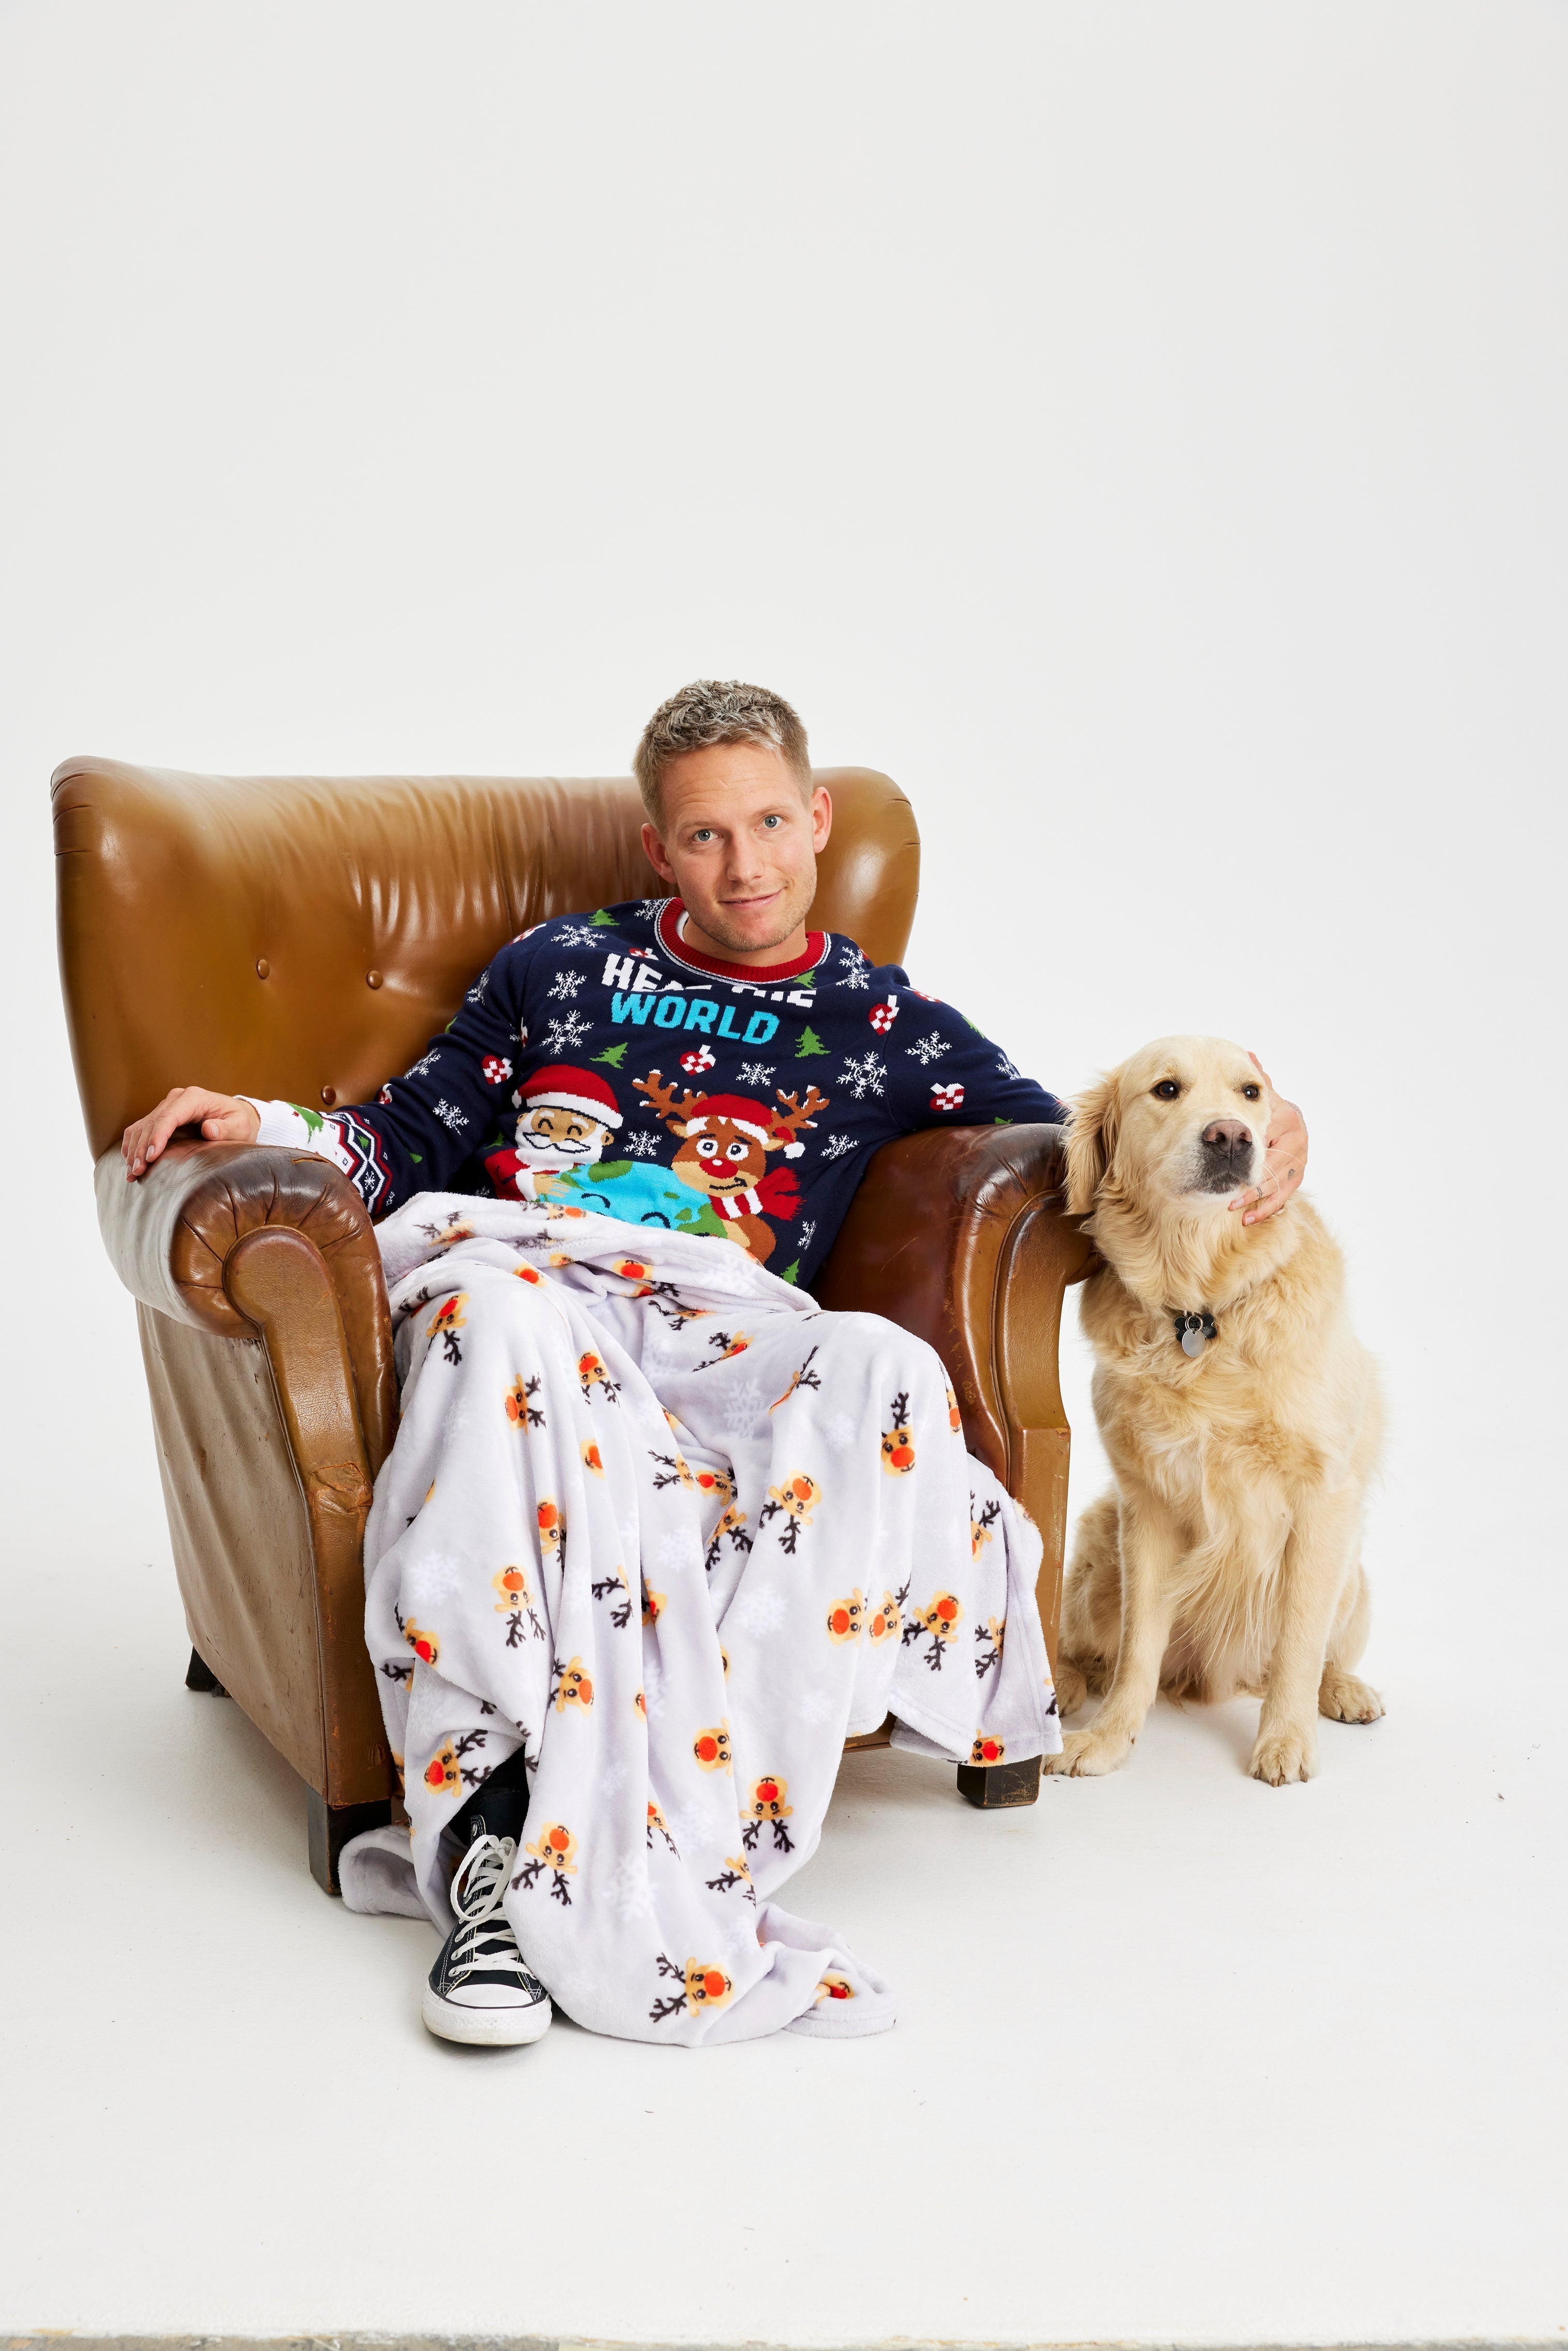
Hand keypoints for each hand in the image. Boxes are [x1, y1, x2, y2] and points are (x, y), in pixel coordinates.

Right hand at [122, 1087, 260, 1179]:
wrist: (238, 1115)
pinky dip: (133, 1145)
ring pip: (142, 1126)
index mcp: (194, 1098)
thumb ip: (225, 1128)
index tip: (151, 1157)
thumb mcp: (239, 1126)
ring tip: (131, 1172)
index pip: (169, 1116)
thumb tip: (208, 1130)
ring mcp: (167, 1106)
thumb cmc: (240, 1122)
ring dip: (133, 1149)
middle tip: (137, 1171)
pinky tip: (130, 1163)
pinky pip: (141, 1129)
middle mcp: (177, 1099)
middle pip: (151, 1123)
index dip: (157, 1136)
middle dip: (141, 1148)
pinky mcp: (162, 1115)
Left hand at [1229, 1054, 1306, 1225]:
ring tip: (1235, 1210)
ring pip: (1280, 1184)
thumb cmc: (1263, 1110)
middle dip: (1252, 1184)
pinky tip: (1247, 1219)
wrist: (1281, 1124)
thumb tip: (1249, 1054)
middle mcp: (1298, 1137)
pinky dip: (1267, 1208)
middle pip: (1275, 1166)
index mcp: (1287, 1116)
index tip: (1227, 1170)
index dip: (1247, 1156)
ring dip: (1257, 1200)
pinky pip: (1285, 1196)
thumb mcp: (1260, 1097)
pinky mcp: (1297, 1176)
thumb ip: (1256, 1082)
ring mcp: (1300, 1159)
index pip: (1267, 1139)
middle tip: (1228, 1198)